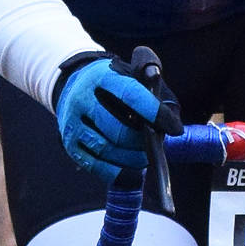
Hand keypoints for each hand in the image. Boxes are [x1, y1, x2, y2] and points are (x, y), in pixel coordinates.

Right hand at [54, 49, 182, 177]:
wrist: (75, 86)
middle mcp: (82, 99)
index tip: (175, 128)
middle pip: (119, 130)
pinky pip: (95, 166)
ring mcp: (72, 123)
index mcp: (102, 76)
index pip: (131, 95)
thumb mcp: (134, 73)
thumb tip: (171, 119)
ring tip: (144, 156)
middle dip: (143, 142)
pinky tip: (130, 169)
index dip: (155, 114)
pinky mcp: (69, 144)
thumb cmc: (114, 84)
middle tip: (155, 144)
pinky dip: (117, 172)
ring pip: (107, 150)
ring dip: (132, 158)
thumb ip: (156, 88)